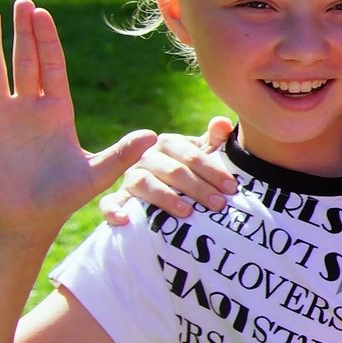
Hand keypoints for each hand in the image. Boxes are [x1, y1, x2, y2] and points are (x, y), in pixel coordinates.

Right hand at [0, 0, 155, 244]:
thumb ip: (120, 154)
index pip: (52, 65)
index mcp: (56, 110)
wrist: (28, 220)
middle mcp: (27, 106)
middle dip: (23, 32)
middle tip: (22, 2)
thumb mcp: (95, 174)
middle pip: (24, 60)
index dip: (47, 40)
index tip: (42, 14)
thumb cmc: (63, 197)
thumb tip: (152, 137)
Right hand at [99, 117, 239, 225]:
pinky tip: (125, 220)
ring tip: (186, 212)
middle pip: (172, 170)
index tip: (231, 187)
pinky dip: (113, 210)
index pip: (191, 154)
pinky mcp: (119, 197)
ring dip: (165, 198)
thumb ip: (213, 139)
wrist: (165, 186)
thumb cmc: (190, 170)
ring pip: (144, 183)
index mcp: (168, 143)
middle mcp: (146, 157)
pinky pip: (109, 202)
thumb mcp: (202, 154)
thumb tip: (222, 122)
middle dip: (198, 188)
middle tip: (218, 204)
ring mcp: (130, 177)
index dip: (212, 170)